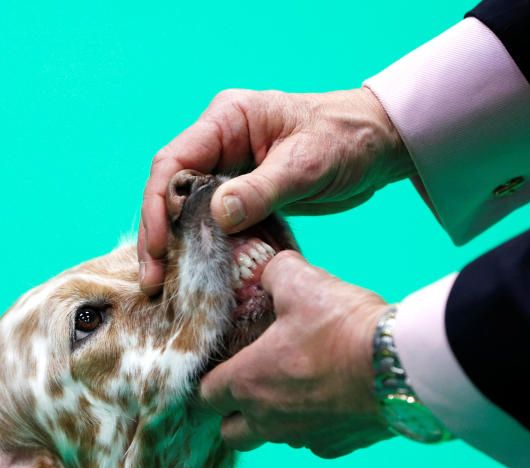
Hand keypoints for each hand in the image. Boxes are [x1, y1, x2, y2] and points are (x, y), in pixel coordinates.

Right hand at [140, 87, 413, 294]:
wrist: (378, 144)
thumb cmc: (346, 139)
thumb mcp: (305, 164)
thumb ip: (261, 189)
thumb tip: (218, 215)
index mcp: (227, 120)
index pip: (174, 161)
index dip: (158, 204)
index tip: (159, 245)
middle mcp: (219, 142)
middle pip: (170, 188)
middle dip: (157, 234)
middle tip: (152, 280)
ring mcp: (228, 167)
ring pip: (185, 208)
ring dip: (173, 246)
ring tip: (162, 286)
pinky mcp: (241, 192)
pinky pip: (209, 220)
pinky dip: (199, 247)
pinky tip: (191, 276)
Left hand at [200, 251, 393, 457]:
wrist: (400, 364)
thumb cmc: (340, 326)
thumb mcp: (300, 281)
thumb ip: (275, 274)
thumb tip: (270, 271)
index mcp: (246, 382)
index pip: (205, 395)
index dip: (211, 380)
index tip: (225, 365)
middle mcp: (267, 420)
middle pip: (232, 433)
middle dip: (234, 414)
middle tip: (253, 385)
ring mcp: (302, 438)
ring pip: (274, 438)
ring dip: (276, 419)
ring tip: (298, 387)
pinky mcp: (336, 446)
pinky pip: (314, 442)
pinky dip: (316, 425)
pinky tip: (332, 399)